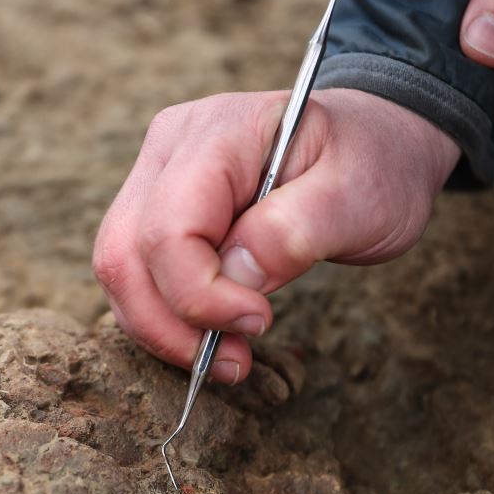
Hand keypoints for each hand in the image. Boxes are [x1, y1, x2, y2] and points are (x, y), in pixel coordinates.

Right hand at [92, 89, 458, 383]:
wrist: (372, 147)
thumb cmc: (372, 165)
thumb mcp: (360, 195)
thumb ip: (296, 231)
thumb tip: (235, 278)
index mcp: (219, 131)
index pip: (169, 228)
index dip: (201, 293)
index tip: (259, 322)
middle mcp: (170, 147)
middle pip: (126, 253)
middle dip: (171, 324)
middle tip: (235, 362)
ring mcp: (155, 176)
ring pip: (120, 270)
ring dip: (163, 330)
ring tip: (228, 359)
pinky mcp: (157, 210)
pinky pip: (138, 275)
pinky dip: (167, 318)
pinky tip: (213, 338)